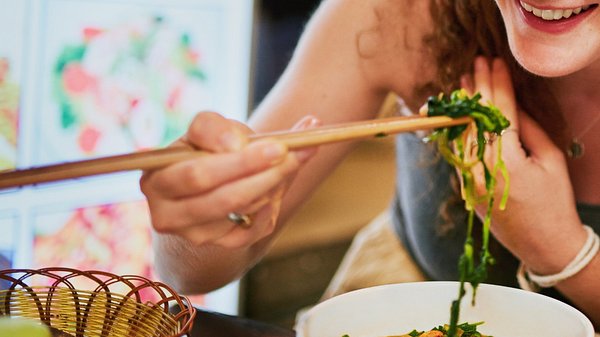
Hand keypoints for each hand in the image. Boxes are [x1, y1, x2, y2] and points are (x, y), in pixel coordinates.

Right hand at [140, 112, 318, 248]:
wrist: (211, 184)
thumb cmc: (207, 150)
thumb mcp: (206, 131)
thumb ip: (215, 128)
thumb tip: (236, 145)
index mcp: (155, 179)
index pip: (197, 175)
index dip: (239, 163)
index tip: (277, 147)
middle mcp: (167, 213)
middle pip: (222, 200)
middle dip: (262, 176)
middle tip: (291, 156)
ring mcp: (192, 234)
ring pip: (241, 212)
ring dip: (272, 186)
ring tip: (289, 162)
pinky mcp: (217, 245)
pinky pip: (251, 230)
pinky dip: (269, 209)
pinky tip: (276, 190)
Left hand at [462, 57, 585, 273]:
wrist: (543, 245)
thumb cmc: (555, 203)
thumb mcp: (552, 161)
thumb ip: (531, 130)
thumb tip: (515, 106)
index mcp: (507, 161)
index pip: (499, 113)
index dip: (497, 85)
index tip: (495, 63)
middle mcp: (482, 169)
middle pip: (475, 120)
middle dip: (476, 88)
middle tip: (476, 64)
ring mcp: (470, 180)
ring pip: (461, 134)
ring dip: (462, 106)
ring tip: (463, 82)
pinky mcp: (466, 188)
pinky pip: (460, 152)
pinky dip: (459, 129)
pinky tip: (460, 113)